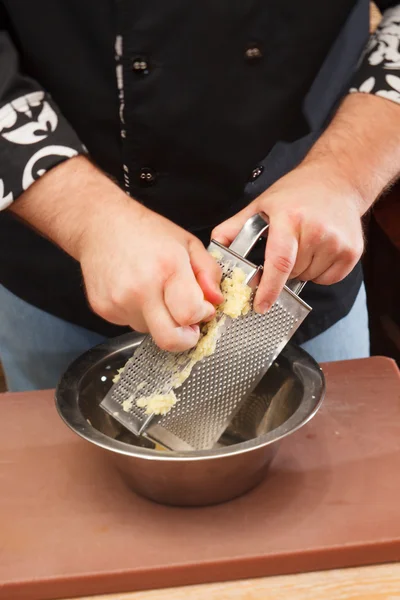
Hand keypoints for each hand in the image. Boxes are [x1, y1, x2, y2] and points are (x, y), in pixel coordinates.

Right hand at [79, 204, 222, 351]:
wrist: (99, 224)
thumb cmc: (144, 231)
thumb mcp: (187, 243)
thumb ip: (209, 272)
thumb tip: (216, 300)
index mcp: (167, 268)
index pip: (190, 315)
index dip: (201, 315)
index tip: (201, 308)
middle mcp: (141, 288)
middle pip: (169, 340)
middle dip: (184, 338)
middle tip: (188, 324)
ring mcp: (119, 301)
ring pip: (150, 332)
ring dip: (159, 320)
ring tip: (154, 292)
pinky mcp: (104, 308)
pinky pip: (130, 324)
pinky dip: (140, 314)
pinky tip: (136, 292)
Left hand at [212, 161, 364, 312]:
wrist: (337, 180)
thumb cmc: (296, 193)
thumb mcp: (261, 204)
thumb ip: (233, 228)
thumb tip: (213, 250)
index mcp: (290, 219)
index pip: (280, 262)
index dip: (269, 288)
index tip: (261, 305)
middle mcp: (316, 230)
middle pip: (292, 274)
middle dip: (283, 271)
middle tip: (285, 248)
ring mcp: (337, 242)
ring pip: (309, 278)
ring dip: (302, 270)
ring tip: (304, 244)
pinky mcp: (352, 252)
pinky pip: (328, 278)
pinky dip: (319, 271)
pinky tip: (319, 248)